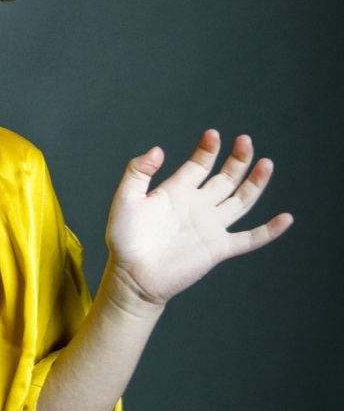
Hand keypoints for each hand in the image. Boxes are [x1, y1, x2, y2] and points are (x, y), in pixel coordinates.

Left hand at [104, 129, 292, 311]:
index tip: (213, 134)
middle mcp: (198, 206)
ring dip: (255, 183)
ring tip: (266, 163)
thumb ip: (138, 172)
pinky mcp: (218, 248)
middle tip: (245, 140)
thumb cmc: (125, 239)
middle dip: (237, 159)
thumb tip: (158, 150)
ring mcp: (210, 226)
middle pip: (225, 178)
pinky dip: (269, 231)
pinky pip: (249, 239)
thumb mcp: (126, 199)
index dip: (208, 149)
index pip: (199, 165)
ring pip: (241, 201)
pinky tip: (286, 218)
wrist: (131, 275)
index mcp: (177, 191)